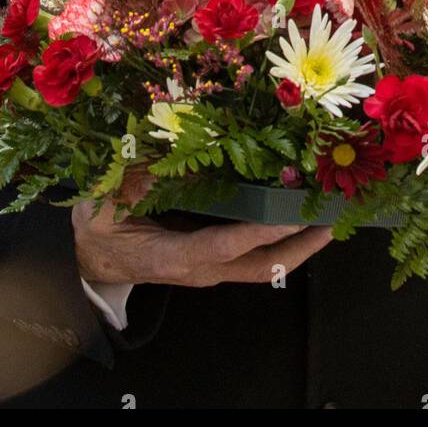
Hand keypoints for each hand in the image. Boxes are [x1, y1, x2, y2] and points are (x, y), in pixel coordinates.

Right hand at [71, 168, 333, 288]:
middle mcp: (201, 269)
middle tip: (333, 217)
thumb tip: (180, 157)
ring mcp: (212, 267)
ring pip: (265, 264)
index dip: (258, 231)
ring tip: (331, 212)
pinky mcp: (217, 258)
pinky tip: (302, 211)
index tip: (292, 215)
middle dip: (300, 245)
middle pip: (261, 266)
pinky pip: (258, 254)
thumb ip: (140, 180)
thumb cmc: (100, 227)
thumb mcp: (108, 200)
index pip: (224, 246)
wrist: (94, 259)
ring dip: (299, 243)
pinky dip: (284, 237)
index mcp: (172, 256)